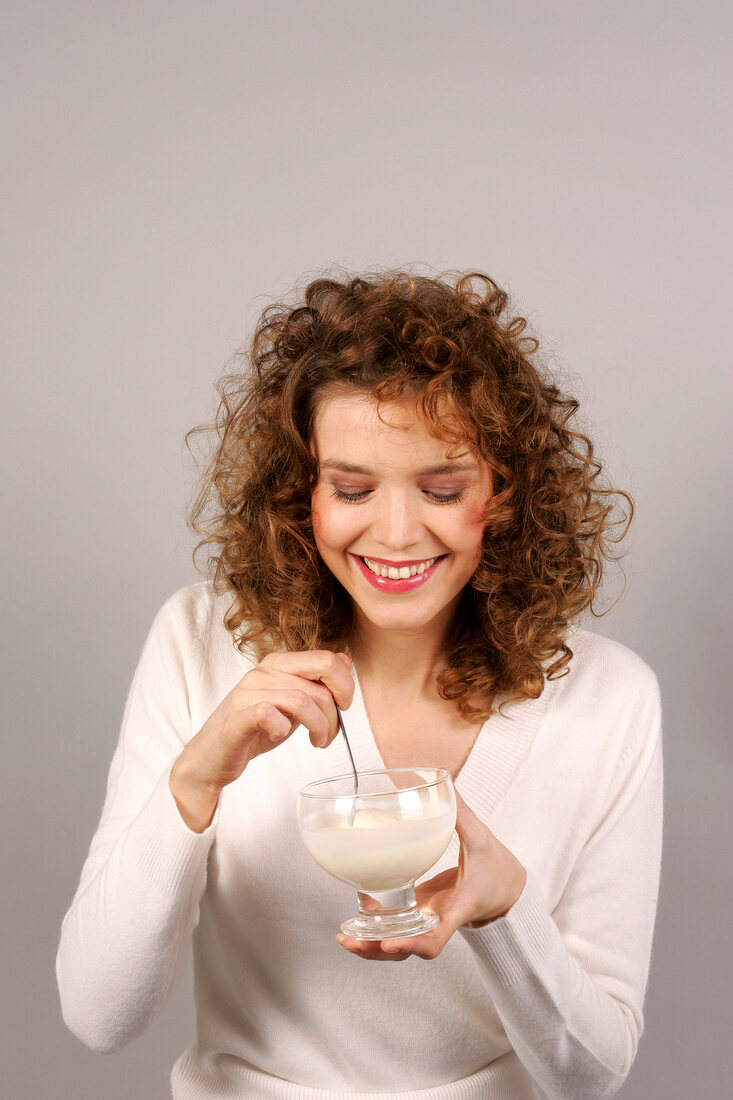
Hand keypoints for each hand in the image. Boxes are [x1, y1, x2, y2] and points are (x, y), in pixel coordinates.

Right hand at [170, 650, 353, 830]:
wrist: (211, 757)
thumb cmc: (253, 730)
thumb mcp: (292, 705)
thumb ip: (316, 683)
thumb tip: (344, 661)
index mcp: (278, 664)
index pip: (326, 659)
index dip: (345, 686)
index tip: (343, 708)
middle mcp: (262, 673)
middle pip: (318, 684)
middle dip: (334, 715)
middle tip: (328, 735)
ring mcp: (247, 693)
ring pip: (300, 700)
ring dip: (317, 727)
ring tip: (316, 741)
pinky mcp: (236, 717)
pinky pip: (269, 714)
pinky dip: (282, 729)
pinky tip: (278, 736)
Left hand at [336, 791, 526, 960]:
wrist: (509, 891)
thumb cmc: (497, 868)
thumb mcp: (482, 839)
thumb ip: (461, 813)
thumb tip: (442, 778)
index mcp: (457, 908)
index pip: (435, 938)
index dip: (411, 943)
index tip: (389, 944)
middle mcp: (440, 921)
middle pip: (407, 949)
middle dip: (377, 949)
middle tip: (349, 939)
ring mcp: (429, 921)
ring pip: (399, 944)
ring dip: (371, 945)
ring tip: (344, 937)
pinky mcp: (422, 915)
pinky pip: (398, 928)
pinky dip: (378, 929)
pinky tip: (356, 918)